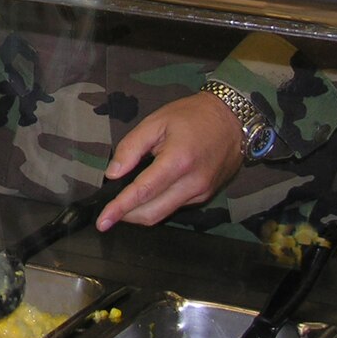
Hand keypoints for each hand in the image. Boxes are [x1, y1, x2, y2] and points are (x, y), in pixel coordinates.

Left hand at [96, 92, 245, 230]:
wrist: (233, 120)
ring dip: (140, 213)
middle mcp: (192, 183)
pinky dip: (157, 205)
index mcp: (178, 161)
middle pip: (153, 213)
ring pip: (163, 214)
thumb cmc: (192, 116)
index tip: (103, 221)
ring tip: (124, 204)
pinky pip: (175, 207)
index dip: (120, 208)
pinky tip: (147, 195)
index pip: (143, 191)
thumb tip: (113, 174)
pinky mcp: (205, 195)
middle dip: (126, 217)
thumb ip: (131, 147)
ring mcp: (201, 192)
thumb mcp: (155, 122)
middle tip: (108, 214)